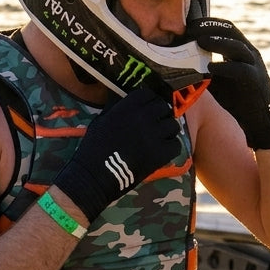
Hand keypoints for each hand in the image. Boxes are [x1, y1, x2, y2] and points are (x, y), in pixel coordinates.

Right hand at [53, 87, 180, 222]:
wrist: (96, 175)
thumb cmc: (93, 148)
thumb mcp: (101, 120)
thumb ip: (116, 109)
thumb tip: (125, 102)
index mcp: (127, 107)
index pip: (147, 94)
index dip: (149, 100)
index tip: (148, 107)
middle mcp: (143, 117)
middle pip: (163, 107)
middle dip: (160, 114)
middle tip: (156, 123)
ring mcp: (154, 135)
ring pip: (173, 125)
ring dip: (168, 130)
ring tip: (162, 137)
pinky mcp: (160, 153)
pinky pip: (176, 144)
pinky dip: (171, 147)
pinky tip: (163, 150)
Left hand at [189, 18, 269, 149]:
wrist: (259, 118)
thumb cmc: (236, 97)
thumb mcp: (216, 79)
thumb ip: (202, 69)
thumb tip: (176, 65)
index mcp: (240, 49)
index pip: (224, 28)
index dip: (206, 23)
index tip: (187, 25)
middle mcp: (249, 53)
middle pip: (230, 31)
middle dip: (210, 27)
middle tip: (190, 29)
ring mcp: (254, 65)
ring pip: (237, 47)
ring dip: (218, 42)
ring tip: (199, 41)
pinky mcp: (256, 81)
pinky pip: (242, 70)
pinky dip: (225, 67)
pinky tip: (210, 68)